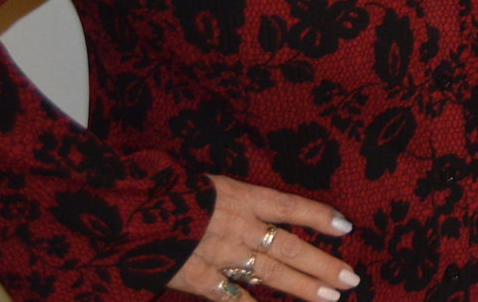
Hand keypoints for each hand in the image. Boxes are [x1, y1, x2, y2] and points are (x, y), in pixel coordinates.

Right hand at [167, 174, 360, 301]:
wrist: (126, 213)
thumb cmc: (170, 193)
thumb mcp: (211, 186)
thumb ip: (241, 202)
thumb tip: (270, 215)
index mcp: (241, 197)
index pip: (290, 206)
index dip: (319, 216)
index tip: (347, 227)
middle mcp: (238, 226)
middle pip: (290, 248)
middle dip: (323, 264)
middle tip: (351, 277)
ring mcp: (219, 254)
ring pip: (270, 274)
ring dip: (303, 287)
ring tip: (331, 297)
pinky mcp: (198, 277)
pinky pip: (231, 297)